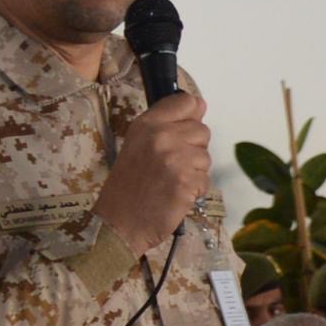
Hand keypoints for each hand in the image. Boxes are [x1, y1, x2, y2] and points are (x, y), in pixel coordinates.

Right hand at [94, 90, 212, 257]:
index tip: (182, 131)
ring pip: (206, 156)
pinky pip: (205, 179)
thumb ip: (166, 124)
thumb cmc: (127, 186)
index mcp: (147, 124)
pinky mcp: (187, 182)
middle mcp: (162, 136)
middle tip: (170, 165)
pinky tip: (175, 194)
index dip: (190, 116)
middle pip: (202, 130)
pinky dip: (195, 190)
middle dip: (193, 148)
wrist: (119, 223)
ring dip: (194, 171)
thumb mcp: (137, 144)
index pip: (187, 102)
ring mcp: (177, 159)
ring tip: (171, 181)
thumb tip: (200, 105)